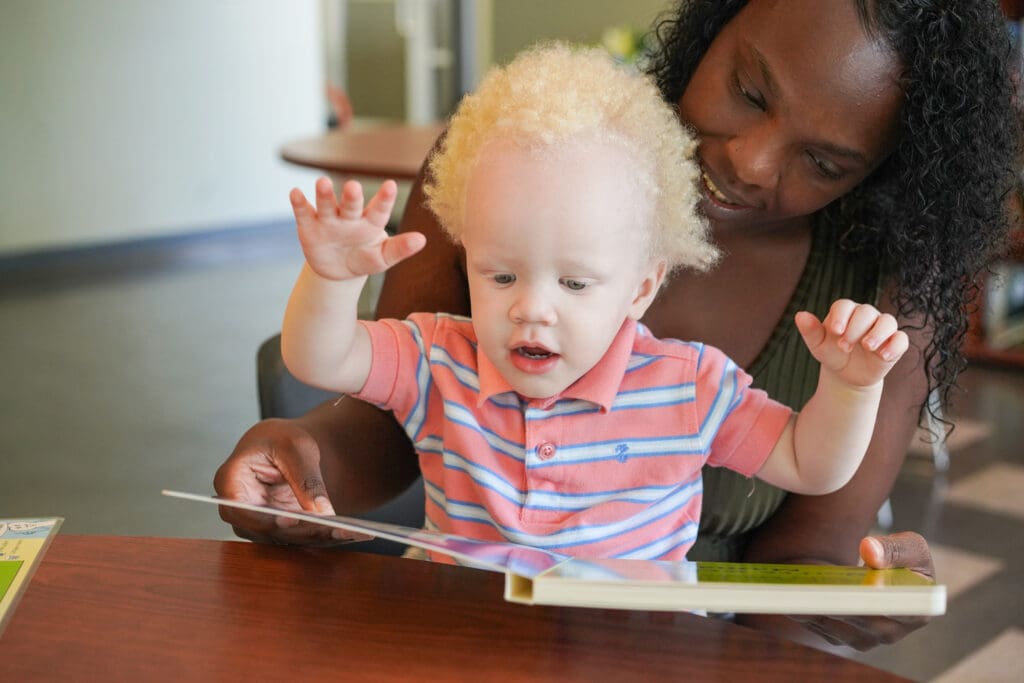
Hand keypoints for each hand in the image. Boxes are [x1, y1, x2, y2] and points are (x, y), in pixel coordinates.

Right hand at [213, 418, 365, 545]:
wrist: (288, 446)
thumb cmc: (282, 439)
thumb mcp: (295, 448)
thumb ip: (306, 479)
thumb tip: (322, 513)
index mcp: (230, 481)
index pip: (243, 509)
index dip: (266, 517)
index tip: (293, 519)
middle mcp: (239, 510)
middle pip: (269, 530)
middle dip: (305, 531)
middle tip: (338, 529)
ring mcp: (259, 524)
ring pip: (288, 539)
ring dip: (321, 537)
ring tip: (354, 533)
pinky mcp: (280, 531)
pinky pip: (302, 538)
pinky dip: (327, 536)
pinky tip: (355, 533)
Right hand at [290, 176, 424, 281]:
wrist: (337, 270)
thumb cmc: (364, 258)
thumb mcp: (382, 258)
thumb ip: (400, 248)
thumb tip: (422, 240)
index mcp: (371, 222)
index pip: (379, 210)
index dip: (384, 199)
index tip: (391, 186)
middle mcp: (350, 216)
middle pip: (351, 204)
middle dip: (351, 196)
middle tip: (353, 187)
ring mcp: (329, 219)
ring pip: (327, 204)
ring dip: (325, 194)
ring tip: (323, 183)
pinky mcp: (309, 226)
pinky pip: (304, 213)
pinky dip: (299, 203)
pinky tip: (296, 193)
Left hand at [788, 531, 934, 650]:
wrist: (882, 569)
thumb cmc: (902, 558)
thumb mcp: (910, 546)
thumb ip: (894, 548)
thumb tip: (869, 551)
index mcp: (916, 614)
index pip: (900, 613)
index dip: (881, 603)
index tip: (861, 589)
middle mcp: (889, 633)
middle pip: (860, 623)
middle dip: (836, 606)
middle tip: (812, 591)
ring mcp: (863, 638)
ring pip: (834, 627)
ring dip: (812, 609)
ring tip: (792, 591)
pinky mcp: (838, 635)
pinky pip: (817, 625)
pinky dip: (802, 609)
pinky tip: (785, 592)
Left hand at [794, 299, 908, 386]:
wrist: (846, 375)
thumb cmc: (832, 354)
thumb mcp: (818, 345)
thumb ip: (810, 331)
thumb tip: (799, 315)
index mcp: (845, 313)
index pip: (845, 306)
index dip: (841, 316)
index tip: (835, 331)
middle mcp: (866, 316)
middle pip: (866, 312)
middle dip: (855, 328)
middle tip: (844, 347)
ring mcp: (882, 328)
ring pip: (887, 321)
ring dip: (878, 333)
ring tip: (867, 346)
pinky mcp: (895, 343)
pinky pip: (901, 339)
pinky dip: (894, 346)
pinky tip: (884, 356)